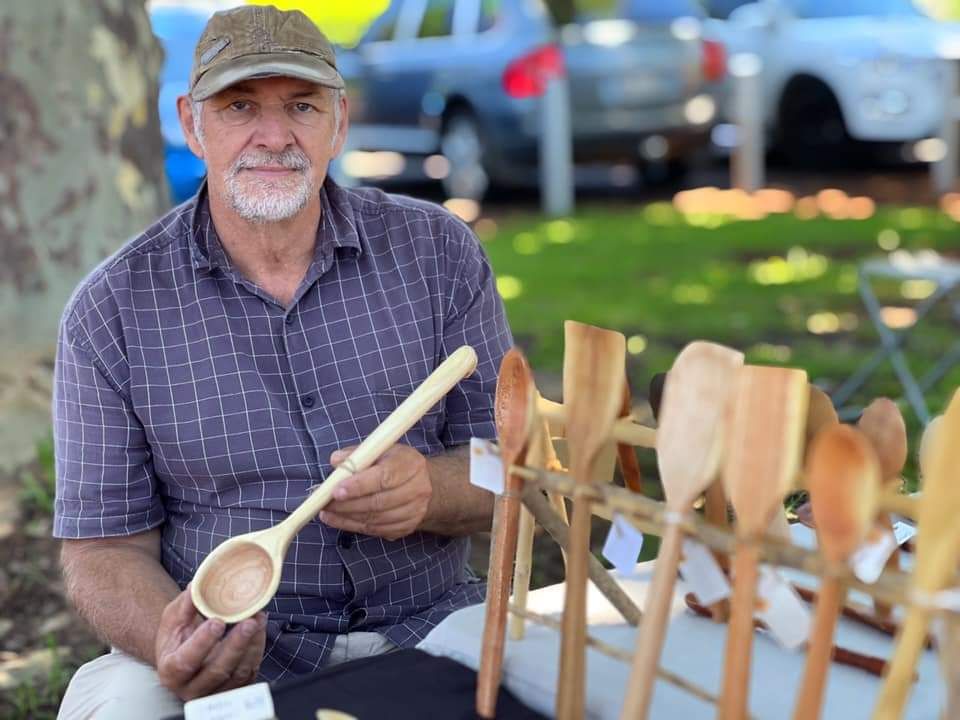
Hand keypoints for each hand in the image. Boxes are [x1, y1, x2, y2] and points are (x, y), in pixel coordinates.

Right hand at [155, 586, 266, 700]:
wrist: (185, 656)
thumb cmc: (177, 636)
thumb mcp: (173, 619)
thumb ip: (185, 605)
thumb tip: (197, 585)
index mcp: (171, 671)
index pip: (185, 661)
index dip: (202, 642)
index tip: (218, 621)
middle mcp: (192, 687)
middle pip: (218, 669)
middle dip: (236, 644)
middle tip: (250, 621)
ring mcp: (215, 691)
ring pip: (239, 672)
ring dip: (253, 644)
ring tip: (259, 618)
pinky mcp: (234, 689)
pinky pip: (251, 672)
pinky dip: (258, 649)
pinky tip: (260, 629)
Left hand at [320, 444, 432, 540]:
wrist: (426, 485)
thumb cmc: (397, 464)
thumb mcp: (382, 450)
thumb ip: (358, 454)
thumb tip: (336, 460)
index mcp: (410, 464)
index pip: (384, 478)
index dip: (358, 486)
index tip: (335, 490)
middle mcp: (417, 489)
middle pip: (378, 502)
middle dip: (347, 504)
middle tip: (325, 503)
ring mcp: (414, 511)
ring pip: (376, 519)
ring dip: (347, 517)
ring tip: (327, 513)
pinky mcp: (407, 527)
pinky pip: (377, 530)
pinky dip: (354, 526)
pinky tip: (338, 520)